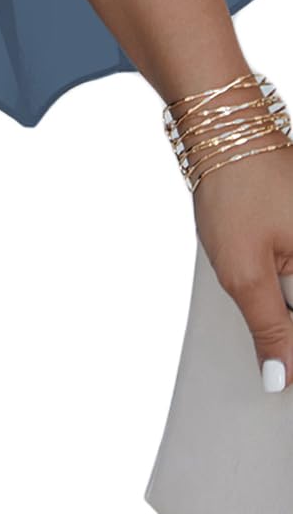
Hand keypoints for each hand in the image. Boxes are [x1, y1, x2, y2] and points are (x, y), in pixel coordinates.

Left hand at [192, 139, 292, 390]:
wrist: (226, 126)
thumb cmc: (236, 187)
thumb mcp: (244, 270)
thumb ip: (270, 330)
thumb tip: (283, 379)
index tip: (285, 386)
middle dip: (291, 342)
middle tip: (275, 375)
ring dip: (287, 320)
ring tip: (274, 351)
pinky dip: (287, 296)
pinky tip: (274, 316)